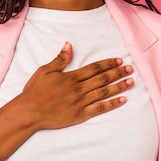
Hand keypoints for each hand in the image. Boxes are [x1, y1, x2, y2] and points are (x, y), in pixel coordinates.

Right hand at [19, 41, 133, 129]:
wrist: (29, 112)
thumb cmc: (34, 91)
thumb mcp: (45, 71)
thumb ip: (59, 59)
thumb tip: (69, 45)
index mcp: (71, 77)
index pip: (94, 68)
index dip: (108, 63)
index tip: (119, 60)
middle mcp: (79, 88)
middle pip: (103, 78)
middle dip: (118, 73)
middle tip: (131, 68)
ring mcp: (80, 102)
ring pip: (104, 92)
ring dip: (119, 86)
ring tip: (131, 82)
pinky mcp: (80, 115)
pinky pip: (99, 109)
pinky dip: (112, 104)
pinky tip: (122, 100)